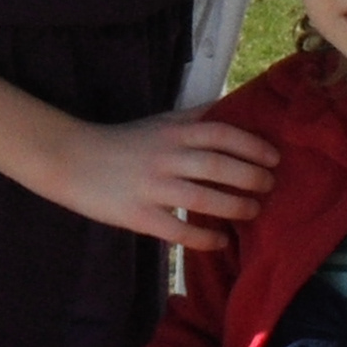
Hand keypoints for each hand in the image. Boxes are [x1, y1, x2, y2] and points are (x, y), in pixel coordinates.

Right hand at [44, 105, 281, 244]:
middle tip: (270, 187)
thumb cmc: (124, 141)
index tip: (274, 158)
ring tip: (253, 212)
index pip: (222, 133)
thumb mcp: (160, 120)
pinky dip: (204, 238)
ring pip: (203, 198)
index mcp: (173, 131)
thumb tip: (234, 106)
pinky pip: (179, 230)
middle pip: (219, 166)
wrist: (72, 160)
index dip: (253, 146)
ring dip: (235, 207)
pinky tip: (221, 240)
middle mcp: (166, 156)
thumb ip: (196, 116)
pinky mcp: (138, 215)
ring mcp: (152, 187)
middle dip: (252, 178)